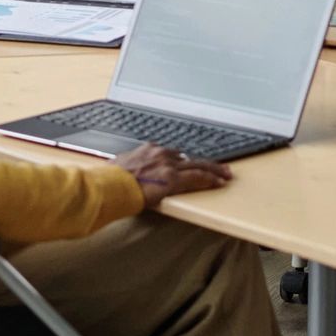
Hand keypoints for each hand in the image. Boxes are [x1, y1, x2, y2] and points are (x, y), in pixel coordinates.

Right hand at [114, 144, 231, 208]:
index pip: (172, 153)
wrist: (109, 186)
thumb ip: (130, 167)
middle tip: (220, 166)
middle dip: (205, 162)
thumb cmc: (109, 179)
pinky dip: (210, 180)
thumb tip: (127, 172)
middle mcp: (160, 154)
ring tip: (226, 174)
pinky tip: (220, 182)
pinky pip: (197, 178)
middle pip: (188, 157)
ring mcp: (168, 165)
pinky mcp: (172, 178)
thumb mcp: (119, 166)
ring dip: (213, 170)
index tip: (190, 163)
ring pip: (197, 165)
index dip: (184, 160)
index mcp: (148, 150)